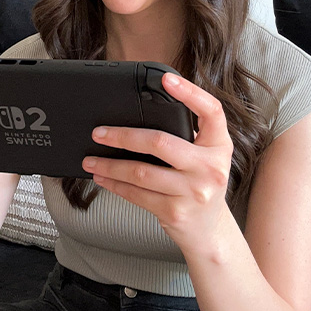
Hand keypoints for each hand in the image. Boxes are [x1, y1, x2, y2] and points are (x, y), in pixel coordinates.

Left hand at [81, 72, 234, 252]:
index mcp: (219, 146)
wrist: (209, 232)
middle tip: (99, 132)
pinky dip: (115, 184)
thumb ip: (185, 137)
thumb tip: (139, 115)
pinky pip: (137, 194)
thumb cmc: (200, 185)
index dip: (190, 92)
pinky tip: (103, 177)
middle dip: (123, 136)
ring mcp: (193, 191)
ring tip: (91, 159)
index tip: (166, 78)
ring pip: (141, 172)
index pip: (211, 111)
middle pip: (161, 142)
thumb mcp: (204, 158)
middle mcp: (210, 168)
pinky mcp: (175, 211)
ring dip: (110, 165)